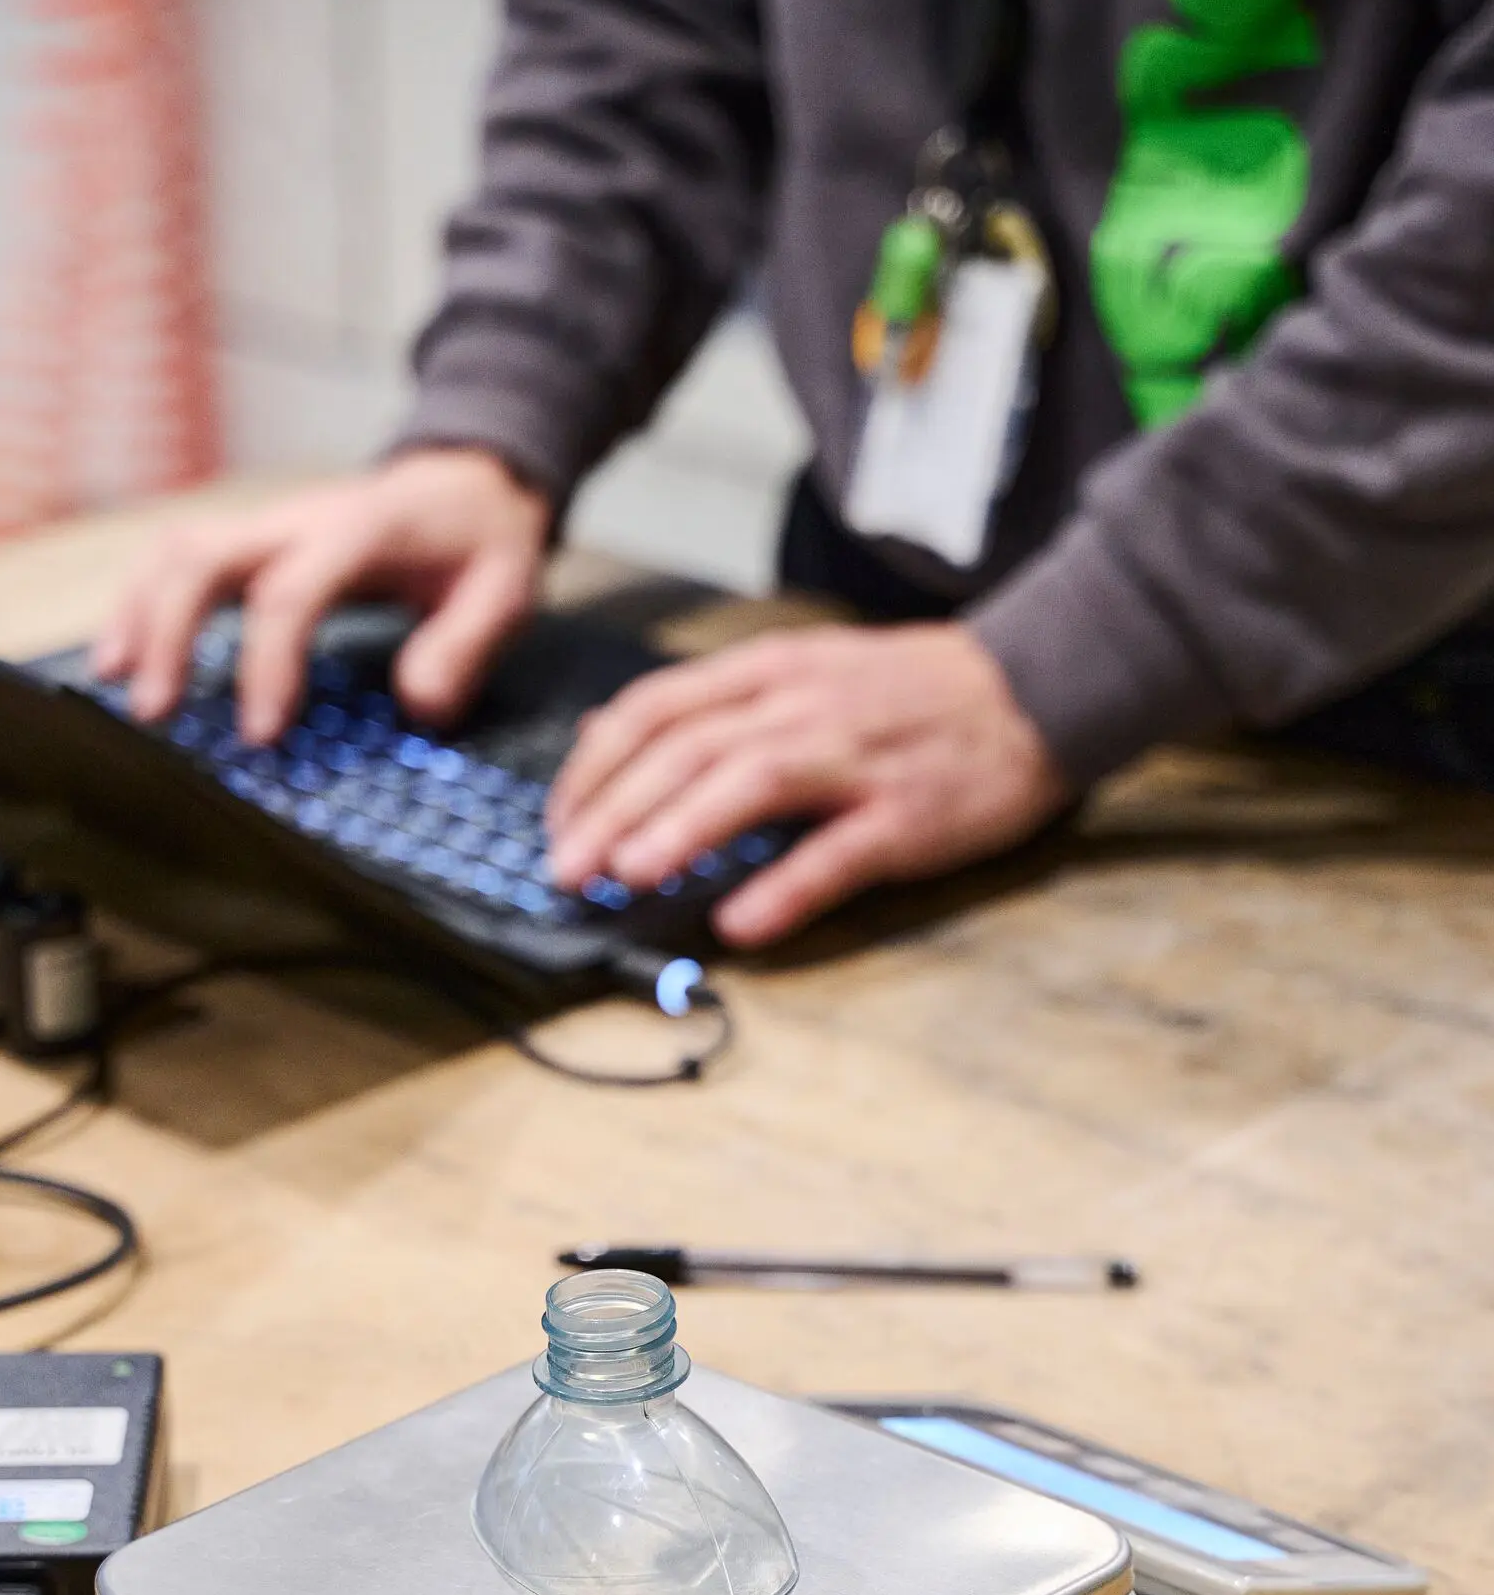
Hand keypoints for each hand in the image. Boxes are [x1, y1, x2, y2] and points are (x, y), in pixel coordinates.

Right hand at [93, 447, 551, 742]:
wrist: (467, 479)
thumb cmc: (481, 542)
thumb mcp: (507, 590)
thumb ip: (467, 645)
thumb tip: (417, 704)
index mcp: (359, 531)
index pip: (290, 592)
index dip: (268, 664)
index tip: (260, 736)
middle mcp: (297, 520)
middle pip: (203, 557)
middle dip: (169, 633)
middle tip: (156, 712)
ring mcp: (268, 525)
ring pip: (176, 552)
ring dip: (137, 614)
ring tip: (114, 684)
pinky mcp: (253, 540)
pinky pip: (178, 561)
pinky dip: (141, 605)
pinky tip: (122, 655)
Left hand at [547, 623, 1070, 945]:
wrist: (1038, 683)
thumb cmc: (914, 692)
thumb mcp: (807, 673)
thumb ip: (721, 711)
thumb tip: (622, 756)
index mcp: (770, 671)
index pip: (654, 708)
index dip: (593, 769)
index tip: (556, 823)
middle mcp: (803, 706)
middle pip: (685, 748)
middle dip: (612, 809)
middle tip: (566, 870)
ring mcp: (857, 759)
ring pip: (750, 783)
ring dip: (679, 830)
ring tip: (627, 877)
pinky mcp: (907, 814)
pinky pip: (838, 854)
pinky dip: (784, 889)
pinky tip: (739, 923)